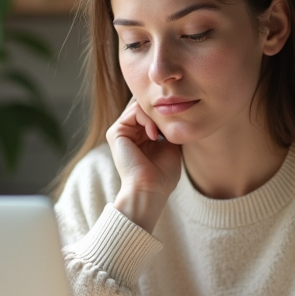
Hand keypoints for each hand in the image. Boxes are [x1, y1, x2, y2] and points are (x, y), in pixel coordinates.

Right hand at [106, 97, 181, 232]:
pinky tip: (154, 136)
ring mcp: (121, 131)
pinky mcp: (115, 132)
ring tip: (162, 134)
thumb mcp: (170, 145)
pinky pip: (134, 111)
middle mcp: (129, 132)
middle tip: (172, 123)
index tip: (178, 122)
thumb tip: (175, 109)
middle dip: (161, 111)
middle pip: (145, 105)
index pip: (152, 112)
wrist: (150, 190)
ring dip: (156, 116)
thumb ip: (168, 127)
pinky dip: (148, 119)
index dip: (166, 111)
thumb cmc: (162, 175)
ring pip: (141, 106)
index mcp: (140, 136)